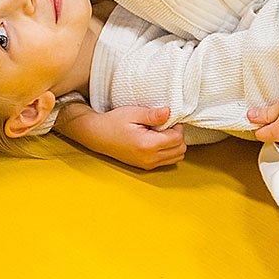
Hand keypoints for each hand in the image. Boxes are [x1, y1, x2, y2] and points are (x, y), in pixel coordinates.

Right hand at [60, 105, 185, 169]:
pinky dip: (168, 150)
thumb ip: (153, 115)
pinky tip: (157, 140)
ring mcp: (148, 164)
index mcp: (148, 145)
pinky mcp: (146, 166)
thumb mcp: (133, 113)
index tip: (166, 118)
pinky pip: (167, 161)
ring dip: (174, 144)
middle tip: (165, 125)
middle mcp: (149, 158)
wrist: (98, 135)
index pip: (177, 138)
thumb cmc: (114, 122)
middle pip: (180, 149)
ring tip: (161, 132)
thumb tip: (169, 112)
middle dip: (177, 135)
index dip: (176, 126)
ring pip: (176, 157)